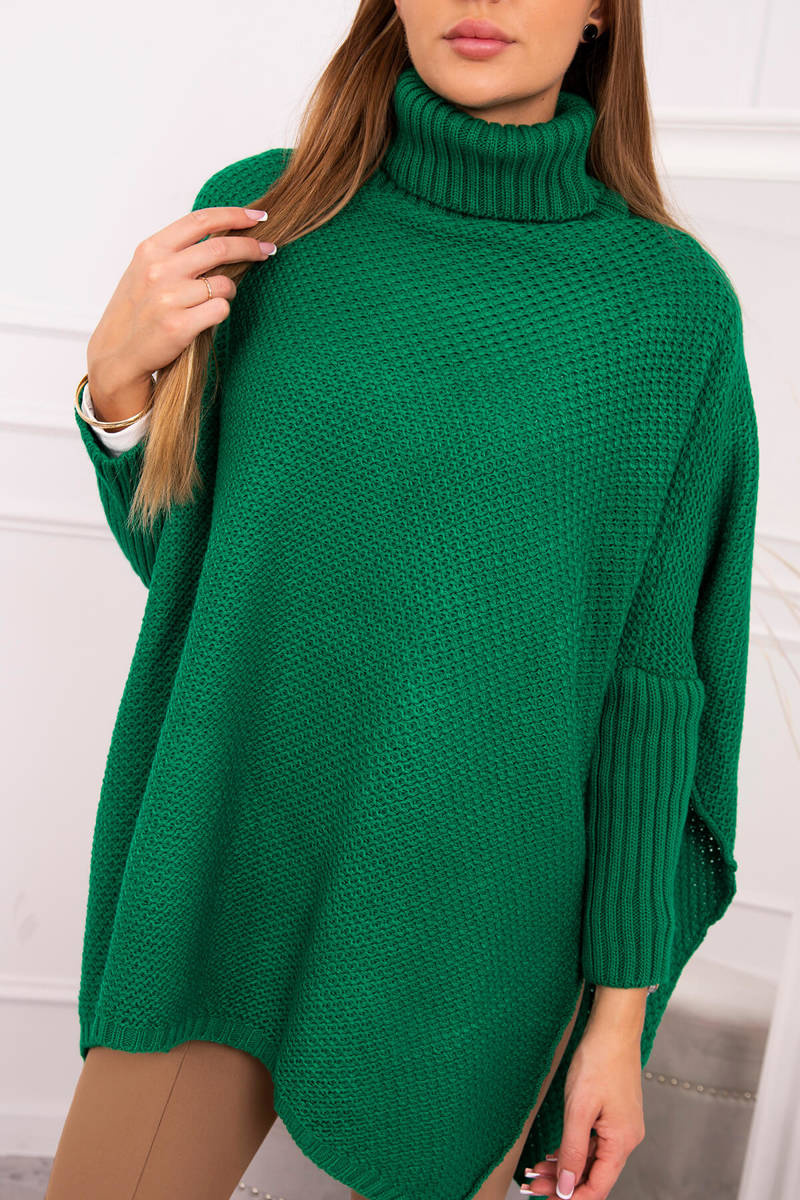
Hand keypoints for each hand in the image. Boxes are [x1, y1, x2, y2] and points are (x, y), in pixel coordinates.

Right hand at [87, 205, 277, 402]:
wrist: (118, 353)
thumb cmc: (137, 310)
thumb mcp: (146, 269)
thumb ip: (176, 250)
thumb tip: (222, 233)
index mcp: (151, 249)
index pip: (200, 220)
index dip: (234, 215)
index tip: (257, 217)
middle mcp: (158, 270)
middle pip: (220, 247)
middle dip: (251, 247)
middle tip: (268, 250)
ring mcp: (168, 298)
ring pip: (224, 284)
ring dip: (229, 290)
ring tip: (215, 299)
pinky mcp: (179, 326)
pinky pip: (221, 310)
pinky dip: (220, 312)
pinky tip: (205, 318)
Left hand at [520, 1022, 644, 1198]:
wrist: (613, 1028)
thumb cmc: (599, 1060)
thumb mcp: (579, 1109)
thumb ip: (573, 1151)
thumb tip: (568, 1187)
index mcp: (622, 1141)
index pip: (598, 1186)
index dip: (574, 1198)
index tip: (548, 1199)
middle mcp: (625, 1138)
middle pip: (594, 1174)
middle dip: (564, 1184)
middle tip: (534, 1185)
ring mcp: (620, 1126)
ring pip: (591, 1158)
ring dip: (566, 1167)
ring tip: (537, 1170)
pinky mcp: (612, 1114)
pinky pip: (593, 1142)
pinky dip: (573, 1150)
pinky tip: (554, 1154)